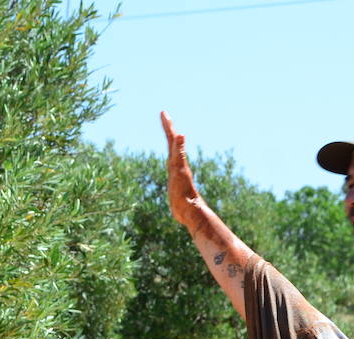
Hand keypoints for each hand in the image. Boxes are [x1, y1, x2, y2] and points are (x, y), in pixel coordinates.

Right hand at [161, 112, 203, 227]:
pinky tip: (170, 161)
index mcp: (178, 160)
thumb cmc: (184, 192)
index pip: (172, 139)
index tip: (163, 112)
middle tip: (164, 115)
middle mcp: (177, 164)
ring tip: (169, 134)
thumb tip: (181, 134)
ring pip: (173, 153)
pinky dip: (171, 159)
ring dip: (170, 142)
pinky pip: (172, 165)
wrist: (190, 211)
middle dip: (168, 128)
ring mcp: (177, 172)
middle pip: (172, 142)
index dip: (168, 126)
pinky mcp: (176, 181)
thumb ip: (179, 152)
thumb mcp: (180, 170)